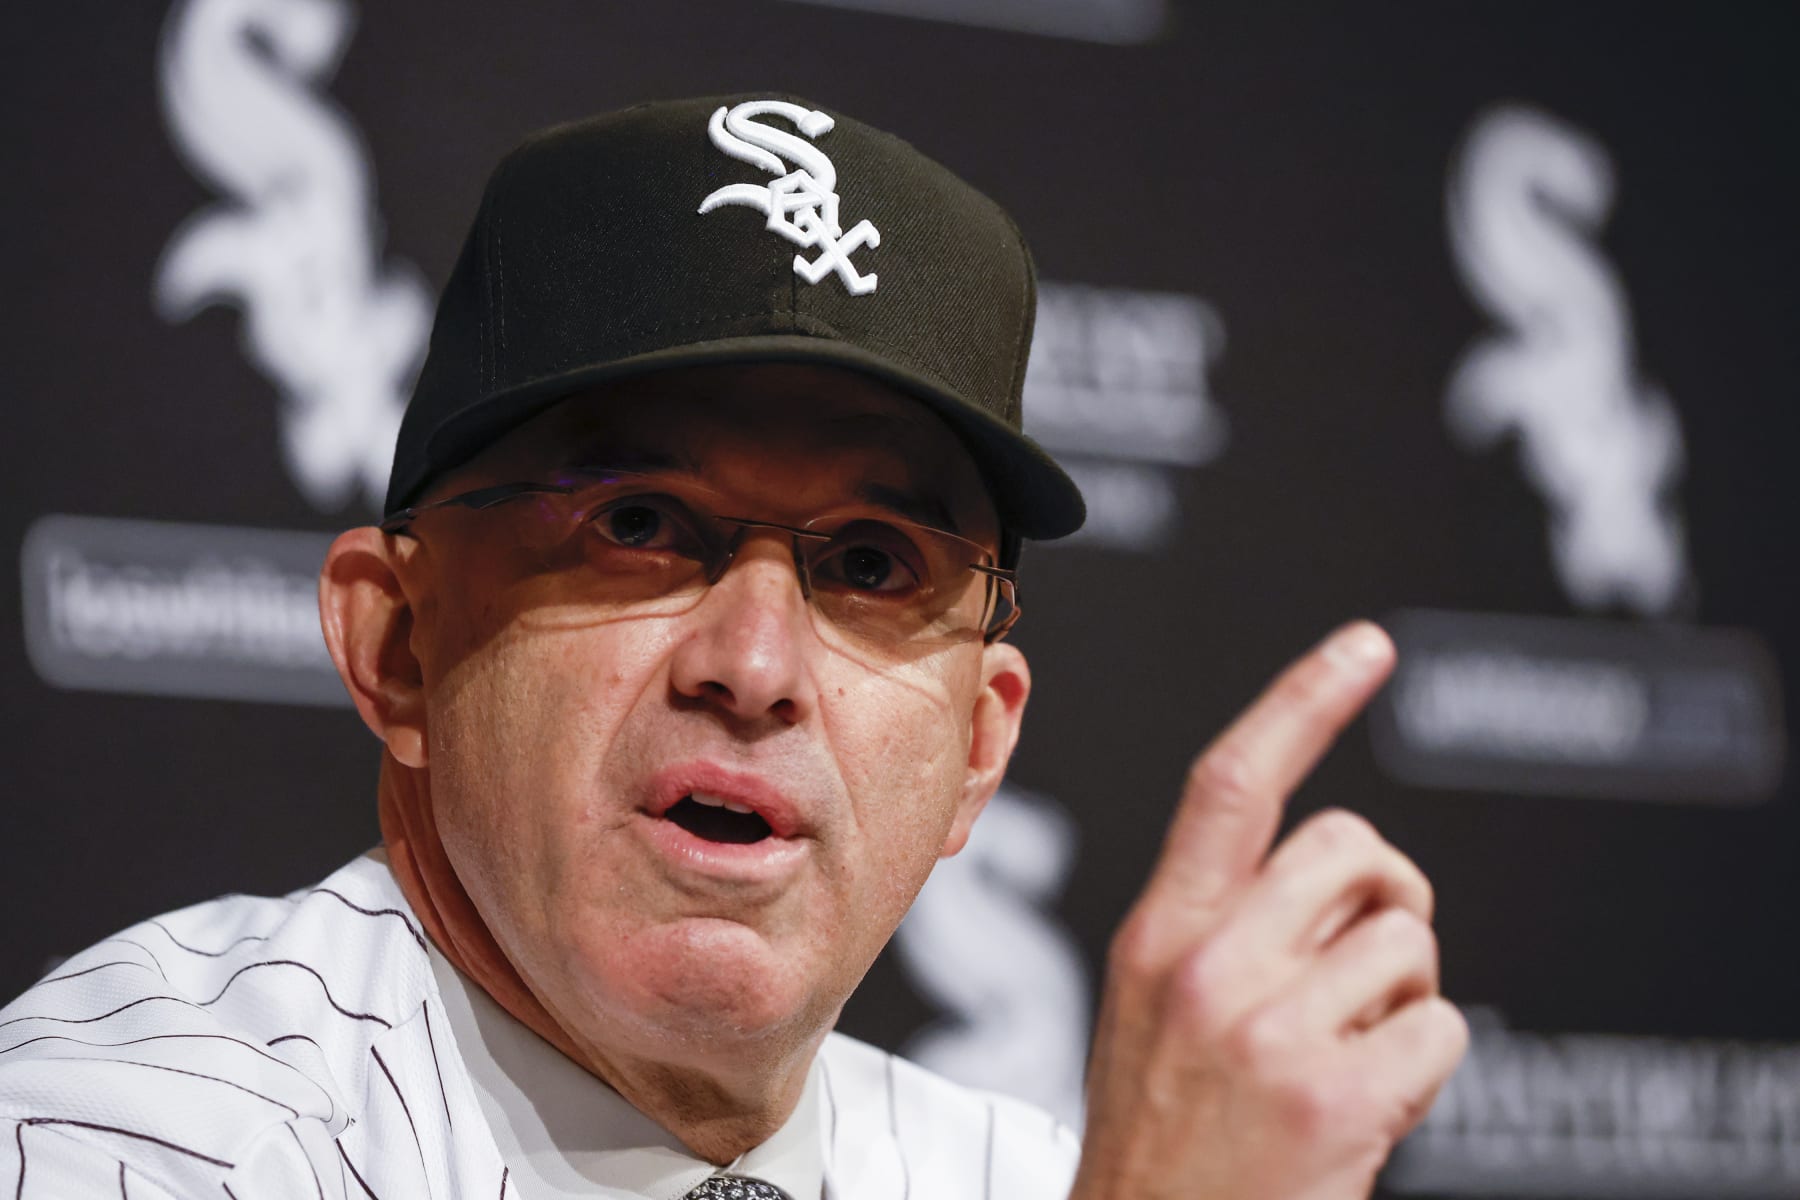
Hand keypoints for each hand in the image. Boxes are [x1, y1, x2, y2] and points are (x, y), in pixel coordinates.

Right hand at [1072, 622, 1467, 1199]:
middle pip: (1351, 848)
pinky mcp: (1332, 1096)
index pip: (1231, 783)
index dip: (1303, 702)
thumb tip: (1344, 876)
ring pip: (1406, 941)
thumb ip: (1228, 932)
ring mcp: (1267, 1029)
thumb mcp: (1156, 1014)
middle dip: (1389, 894)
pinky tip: (1370, 1107)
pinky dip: (1427, 1064)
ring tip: (1353, 1055)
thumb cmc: (1165, 1143)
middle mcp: (1206, 967)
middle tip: (1370, 966)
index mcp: (1158, 937)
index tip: (1367, 648)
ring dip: (1406, 994)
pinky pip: (1441, 1026)